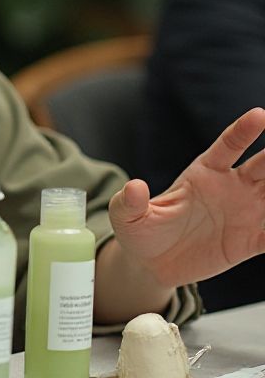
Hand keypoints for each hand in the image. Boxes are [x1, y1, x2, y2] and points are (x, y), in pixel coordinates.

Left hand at [109, 107, 264, 286]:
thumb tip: (134, 187)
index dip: (244, 131)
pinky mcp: (252, 241)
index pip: (228, 146)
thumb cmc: (139, 230)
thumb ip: (131, 202)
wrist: (152, 262)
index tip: (261, 115)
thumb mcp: (127, 216)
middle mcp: (231, 187)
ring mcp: (246, 212)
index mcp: (204, 173)